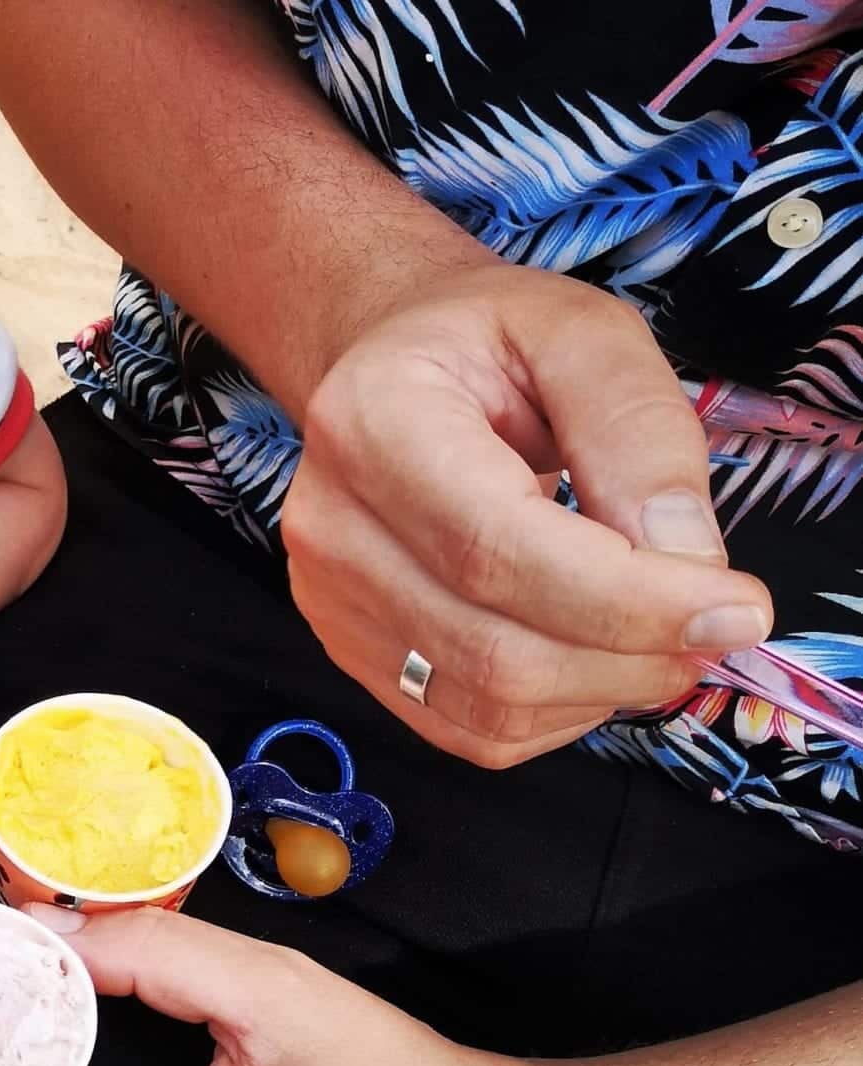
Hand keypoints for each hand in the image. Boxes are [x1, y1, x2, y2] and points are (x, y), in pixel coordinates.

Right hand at [281, 264, 773, 765]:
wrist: (394, 370)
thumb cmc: (489, 344)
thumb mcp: (585, 337)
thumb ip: (639, 435)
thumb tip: (685, 562)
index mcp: (370, 422)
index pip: (496, 549)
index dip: (626, 599)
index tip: (736, 605)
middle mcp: (329, 523)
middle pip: (495, 648)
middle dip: (634, 654)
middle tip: (718, 622)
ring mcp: (329, 599)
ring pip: (490, 705)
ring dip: (605, 688)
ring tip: (659, 627)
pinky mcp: (352, 652)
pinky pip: (473, 728)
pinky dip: (559, 710)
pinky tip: (589, 646)